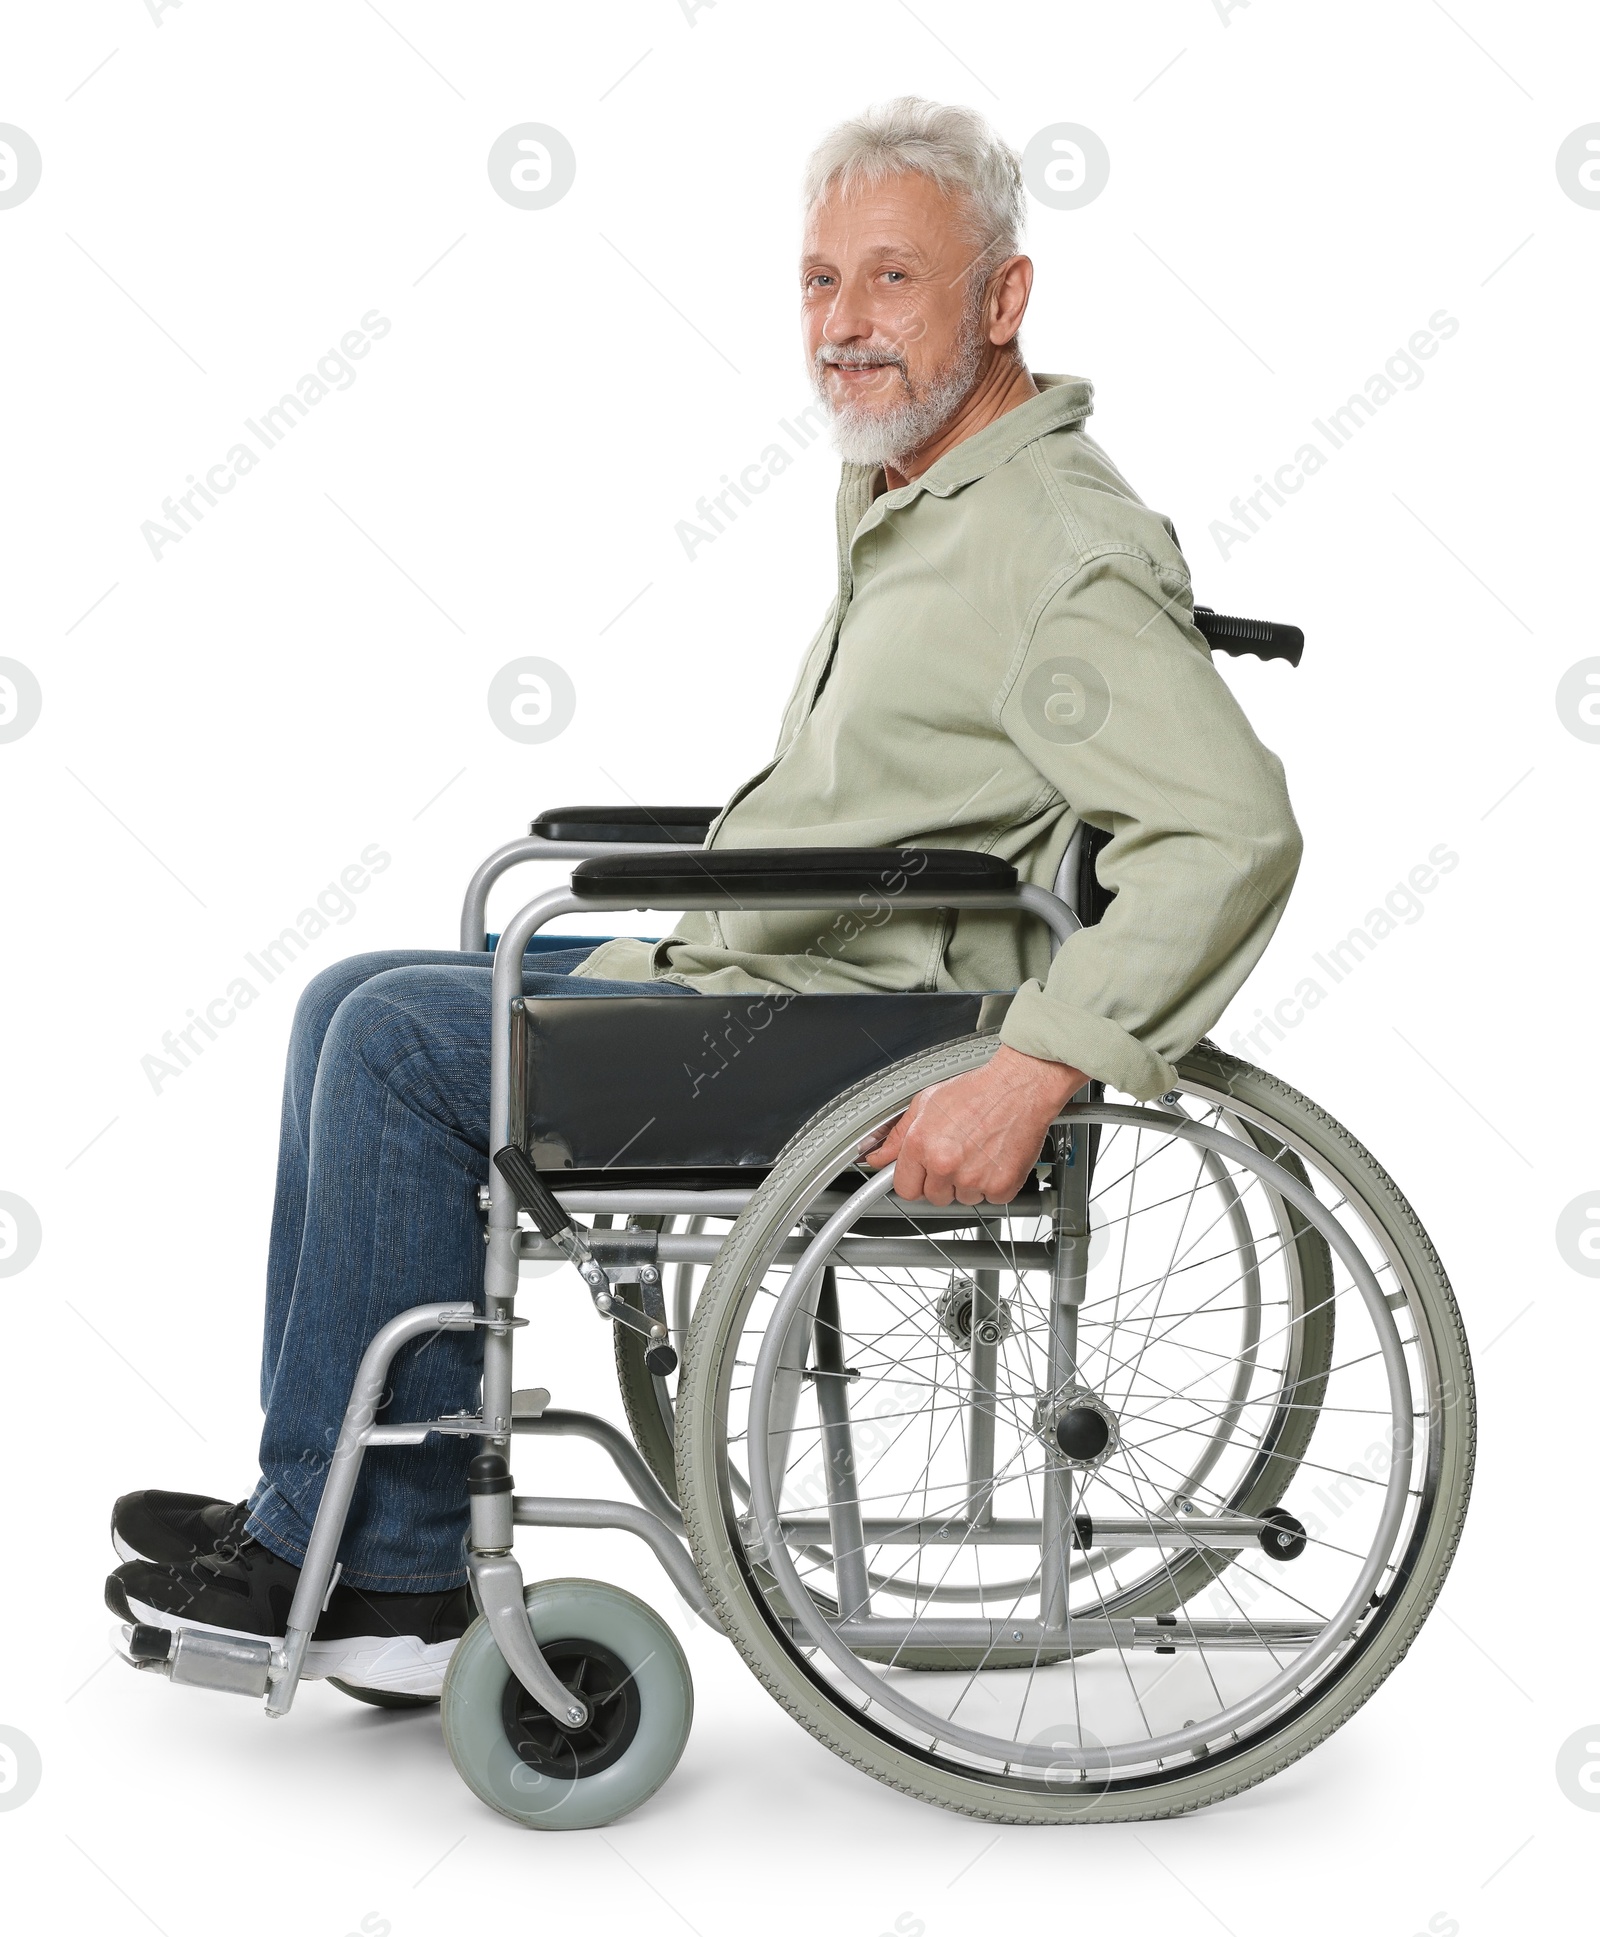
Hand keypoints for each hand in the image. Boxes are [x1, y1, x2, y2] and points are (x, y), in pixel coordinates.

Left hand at [860, 1045, 1086, 1205]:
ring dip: (970, 1183)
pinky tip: (995, 1158)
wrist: (1020, 1087)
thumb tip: (877, 1157)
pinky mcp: (1001, 1185)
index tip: (924, 1173)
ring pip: (964, 1198)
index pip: (905, 1188)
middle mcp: (945, 1165)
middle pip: (934, 1197)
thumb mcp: (926, 1104)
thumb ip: (898, 1135)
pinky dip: (995, 1184)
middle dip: (943, 1181)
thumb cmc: (977, 1091)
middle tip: (958, 1155)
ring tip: (979, 1151)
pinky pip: (991, 1199)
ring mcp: (974, 1178)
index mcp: (922, 1145)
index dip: (915, 1179)